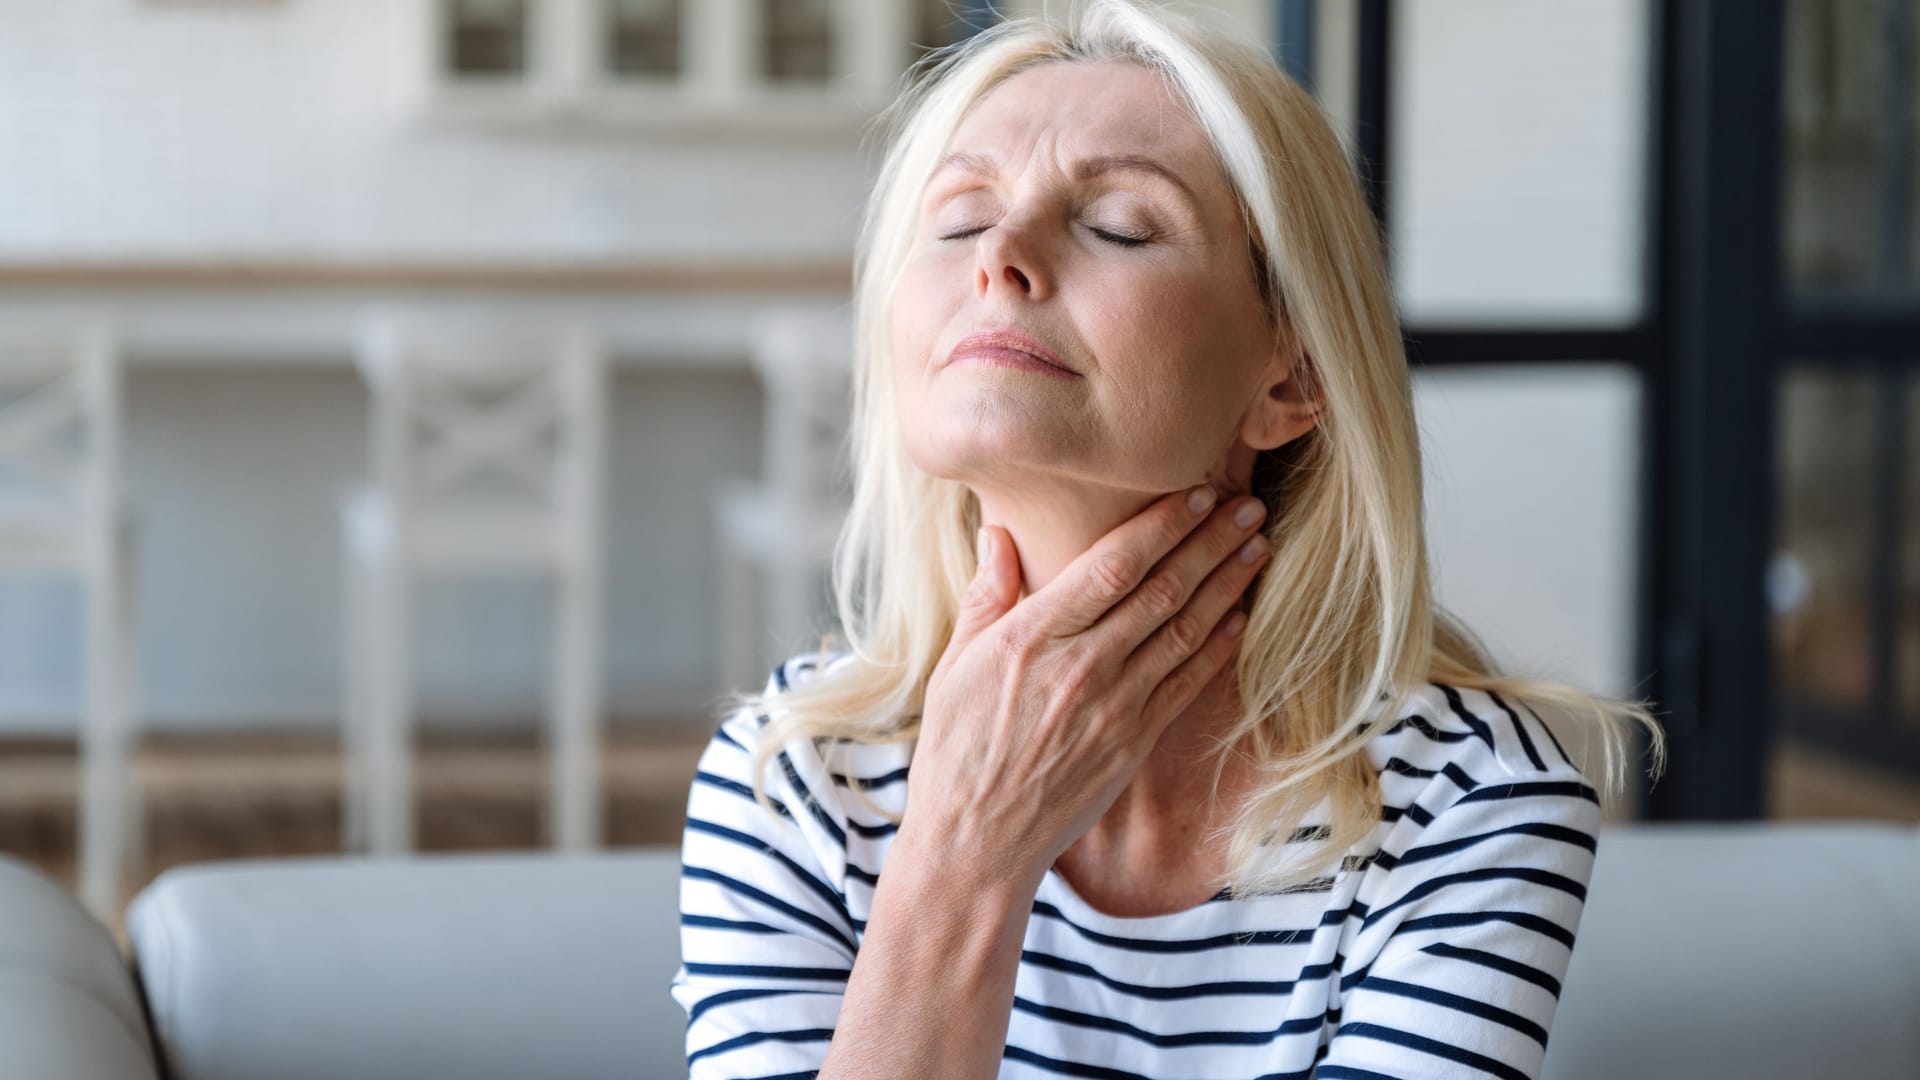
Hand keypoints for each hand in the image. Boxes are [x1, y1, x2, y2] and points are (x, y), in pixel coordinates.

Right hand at [903, 486, 1271, 885]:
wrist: (977, 841)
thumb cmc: (956, 751)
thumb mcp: (953, 665)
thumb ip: (986, 596)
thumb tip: (1000, 532)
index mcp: (1031, 638)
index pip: (1111, 566)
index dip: (1160, 525)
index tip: (1194, 491)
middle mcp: (1081, 667)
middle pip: (1161, 590)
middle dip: (1210, 542)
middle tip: (1248, 504)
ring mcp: (1114, 708)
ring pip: (1185, 632)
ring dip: (1227, 584)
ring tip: (1257, 546)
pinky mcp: (1134, 743)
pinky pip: (1187, 684)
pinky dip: (1218, 647)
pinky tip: (1239, 615)